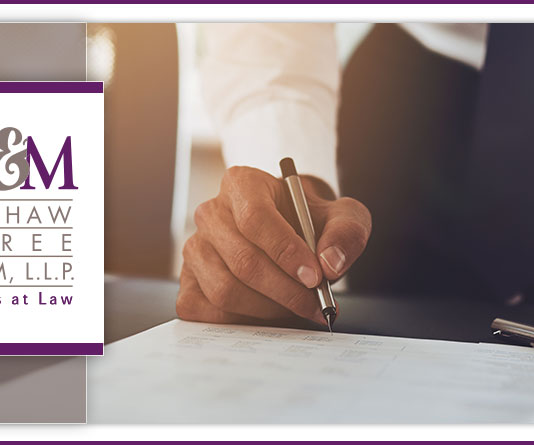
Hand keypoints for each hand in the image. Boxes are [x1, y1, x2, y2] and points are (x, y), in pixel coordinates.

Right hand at [176, 166, 370, 324]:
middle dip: (286, 290)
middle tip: (316, 303)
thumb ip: (346, 233)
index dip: (285, 251)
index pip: (255, 218)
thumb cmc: (311, 223)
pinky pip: (209, 312)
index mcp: (242, 184)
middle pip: (243, 261)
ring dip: (269, 309)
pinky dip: (244, 321)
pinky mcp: (188, 282)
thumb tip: (330, 263)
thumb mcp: (342, 216)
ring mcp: (195, 249)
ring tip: (297, 307)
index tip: (315, 277)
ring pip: (225, 291)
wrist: (292, 234)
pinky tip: (270, 313)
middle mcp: (210, 213)